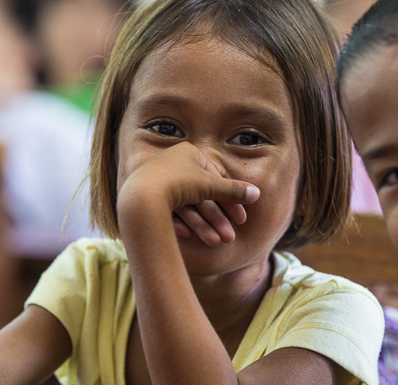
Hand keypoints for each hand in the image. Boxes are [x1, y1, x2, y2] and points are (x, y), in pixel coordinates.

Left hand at [117, 142, 259, 246]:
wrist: (141, 197)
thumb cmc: (178, 183)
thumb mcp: (211, 186)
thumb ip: (234, 191)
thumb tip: (256, 194)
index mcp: (188, 152)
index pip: (216, 177)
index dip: (230, 199)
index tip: (240, 218)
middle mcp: (173, 163)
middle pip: (202, 195)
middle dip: (217, 219)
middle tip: (230, 236)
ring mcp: (159, 180)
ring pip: (187, 206)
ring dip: (203, 226)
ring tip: (215, 243)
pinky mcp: (147, 196)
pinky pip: (169, 210)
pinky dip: (181, 224)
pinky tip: (189, 236)